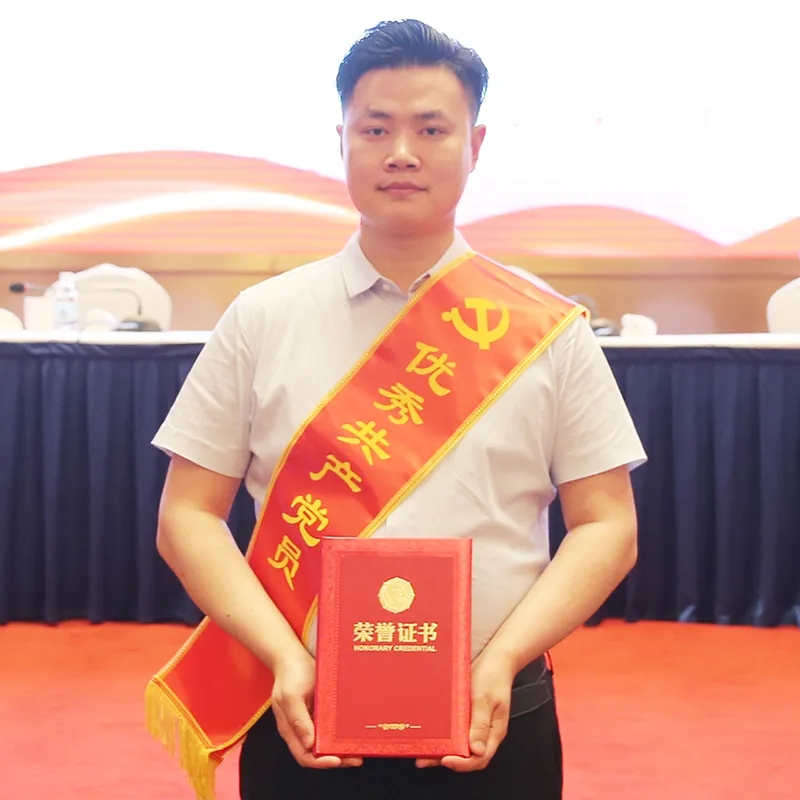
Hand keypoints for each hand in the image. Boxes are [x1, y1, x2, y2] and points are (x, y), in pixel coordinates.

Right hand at [271, 648, 362, 768]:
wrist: (292, 656)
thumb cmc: (290, 674)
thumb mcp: (290, 695)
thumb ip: (297, 719)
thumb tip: (308, 744)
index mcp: (290, 729)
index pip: (304, 756)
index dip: (321, 762)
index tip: (337, 760)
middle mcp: (300, 729)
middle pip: (317, 754)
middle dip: (337, 758)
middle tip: (356, 758)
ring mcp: (310, 721)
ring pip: (325, 743)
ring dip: (340, 748)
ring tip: (358, 748)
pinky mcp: (319, 712)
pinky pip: (329, 728)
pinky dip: (340, 734)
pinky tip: (352, 732)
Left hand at [416, 647, 515, 771]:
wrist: (496, 659)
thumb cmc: (494, 676)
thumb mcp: (485, 698)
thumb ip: (481, 723)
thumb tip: (475, 750)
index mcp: (493, 732)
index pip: (479, 758)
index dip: (462, 764)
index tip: (446, 759)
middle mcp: (484, 732)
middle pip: (467, 756)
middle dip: (446, 759)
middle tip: (424, 759)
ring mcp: (476, 724)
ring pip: (460, 745)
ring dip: (443, 749)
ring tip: (423, 750)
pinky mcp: (469, 716)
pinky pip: (457, 731)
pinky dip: (446, 735)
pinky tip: (434, 734)